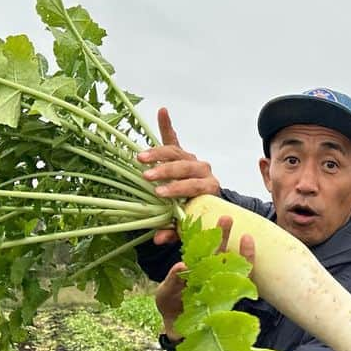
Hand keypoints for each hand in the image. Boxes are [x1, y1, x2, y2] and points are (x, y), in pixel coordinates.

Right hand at [137, 108, 221, 244]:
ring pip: (177, 153)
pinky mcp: (182, 152)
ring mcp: (193, 159)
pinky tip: (162, 111)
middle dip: (166, 172)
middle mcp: (204, 170)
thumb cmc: (197, 216)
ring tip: (140, 158)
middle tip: (148, 177)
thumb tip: (158, 239)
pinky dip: (167, 126)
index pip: (194, 186)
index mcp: (209, 188)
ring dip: (158, 154)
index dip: (178, 189)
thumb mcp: (189, 226)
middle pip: (185, 167)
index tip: (160, 194)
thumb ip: (175, 232)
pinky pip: (173, 138)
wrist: (210, 203)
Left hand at [155, 218, 245, 337]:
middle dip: (224, 235)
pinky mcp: (229, 303)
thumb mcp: (165, 293)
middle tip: (227, 217)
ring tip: (246, 236)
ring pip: (234, 268)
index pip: (203, 248)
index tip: (208, 221)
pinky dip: (245, 278)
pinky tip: (249, 270)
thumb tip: (181, 265)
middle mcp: (210, 277)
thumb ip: (172, 280)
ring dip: (241, 254)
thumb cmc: (172, 310)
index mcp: (195, 271)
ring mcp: (221, 289)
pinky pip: (240, 289)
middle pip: (220, 252)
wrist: (177, 334)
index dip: (207, 235)